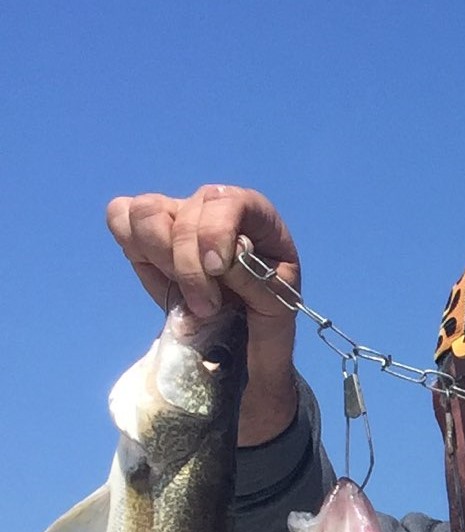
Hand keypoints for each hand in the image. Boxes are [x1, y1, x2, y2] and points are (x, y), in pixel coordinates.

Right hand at [107, 186, 301, 442]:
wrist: (244, 328)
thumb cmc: (267, 310)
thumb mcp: (276, 301)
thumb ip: (253, 279)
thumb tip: (219, 261)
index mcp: (253, 212)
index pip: (224, 201)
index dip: (214, 234)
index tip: (216, 271)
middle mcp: (210, 204)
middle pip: (181, 214)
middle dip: (188, 267)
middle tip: (207, 306)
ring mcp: (175, 211)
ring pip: (144, 212)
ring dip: (160, 258)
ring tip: (186, 292)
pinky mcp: (145, 227)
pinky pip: (120, 218)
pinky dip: (135, 249)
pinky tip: (163, 278)